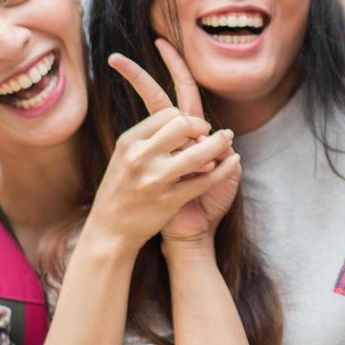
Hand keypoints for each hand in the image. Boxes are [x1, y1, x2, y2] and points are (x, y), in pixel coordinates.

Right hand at [89, 51, 237, 250]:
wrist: (111, 230)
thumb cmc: (122, 188)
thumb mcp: (126, 156)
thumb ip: (152, 138)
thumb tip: (188, 122)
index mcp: (129, 141)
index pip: (167, 113)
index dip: (186, 118)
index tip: (193, 127)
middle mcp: (140, 157)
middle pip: (183, 126)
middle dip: (202, 126)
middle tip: (210, 133)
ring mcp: (154, 180)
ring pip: (197, 153)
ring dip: (219, 144)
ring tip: (228, 140)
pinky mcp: (169, 201)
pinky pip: (205, 181)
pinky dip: (224, 169)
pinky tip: (234, 162)